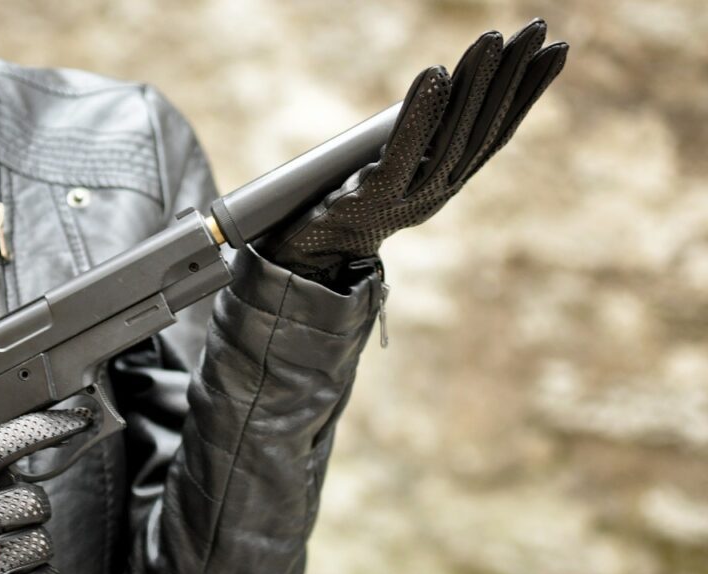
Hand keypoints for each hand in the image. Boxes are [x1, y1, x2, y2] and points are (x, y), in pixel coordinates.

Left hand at [257, 19, 567, 284]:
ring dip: (473, 84)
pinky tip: (437, 74)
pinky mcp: (375, 196)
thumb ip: (418, 135)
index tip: (553, 51)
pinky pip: (404, 150)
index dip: (525, 94)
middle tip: (537, 29)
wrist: (309, 253)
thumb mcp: (392, 166)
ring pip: (451, 138)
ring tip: (491, 40)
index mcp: (446, 183)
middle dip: (511, 77)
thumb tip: (443, 85)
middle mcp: (436, 193)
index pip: (495, 133)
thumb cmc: (346, 202)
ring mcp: (408, 198)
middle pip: (482, 130)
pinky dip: (422, 110)